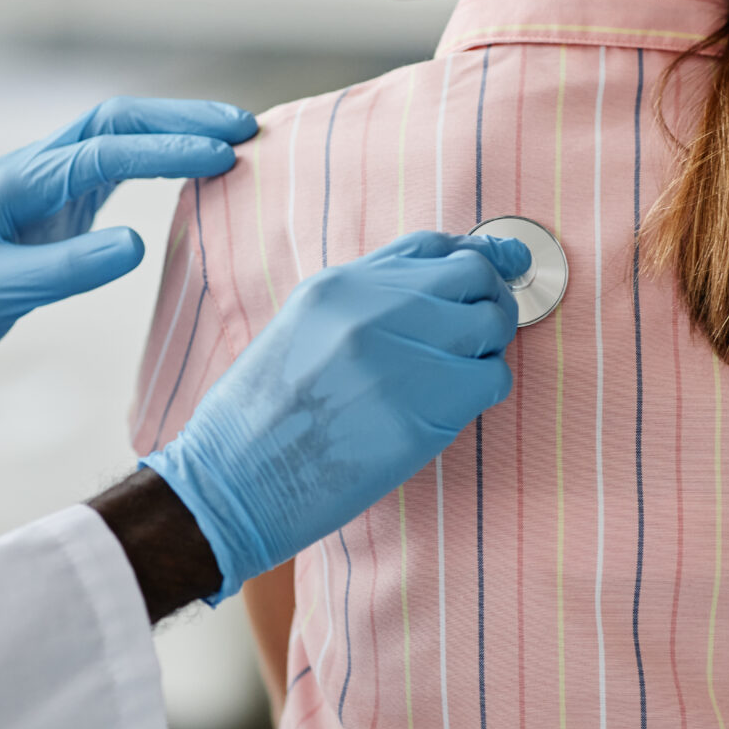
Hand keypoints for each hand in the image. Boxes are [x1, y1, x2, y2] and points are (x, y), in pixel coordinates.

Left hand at [0, 97, 256, 418]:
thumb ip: (67, 268)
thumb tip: (137, 245)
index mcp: (15, 180)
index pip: (105, 151)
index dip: (167, 150)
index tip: (223, 156)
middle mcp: (33, 170)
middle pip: (116, 122)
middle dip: (181, 119)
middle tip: (244, 126)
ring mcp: (47, 187)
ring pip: (118, 139)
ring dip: (174, 132)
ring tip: (230, 138)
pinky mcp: (59, 209)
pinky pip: (116, 170)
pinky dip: (158, 161)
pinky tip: (189, 169)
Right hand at [142, 230, 530, 603]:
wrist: (231, 481)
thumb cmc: (259, 414)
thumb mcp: (299, 327)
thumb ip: (363, 302)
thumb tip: (434, 290)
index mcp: (340, 284)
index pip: (431, 246)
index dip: (475, 254)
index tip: (498, 266)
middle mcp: (373, 309)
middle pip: (473, 276)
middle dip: (490, 299)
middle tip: (481, 332)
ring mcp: (400, 358)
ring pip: (492, 326)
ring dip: (487, 348)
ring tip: (458, 375)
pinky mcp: (421, 414)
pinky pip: (491, 381)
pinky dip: (484, 389)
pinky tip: (452, 407)